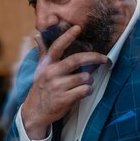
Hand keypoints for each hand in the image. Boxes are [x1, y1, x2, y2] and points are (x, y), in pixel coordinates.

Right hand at [22, 25, 108, 139]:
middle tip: (105, 59)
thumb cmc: (41, 89)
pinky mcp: (64, 99)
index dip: (67, 37)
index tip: (78, 28)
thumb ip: (42, 53)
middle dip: (94, 57)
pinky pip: (85, 90)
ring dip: (89, 81)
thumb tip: (37, 35)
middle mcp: (52, 73)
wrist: (34, 112)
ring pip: (84, 77)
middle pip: (76, 60)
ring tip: (83, 84)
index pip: (57, 47)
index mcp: (47, 65)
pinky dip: (87, 91)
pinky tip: (82, 92)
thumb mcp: (40, 70)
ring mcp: (58, 86)